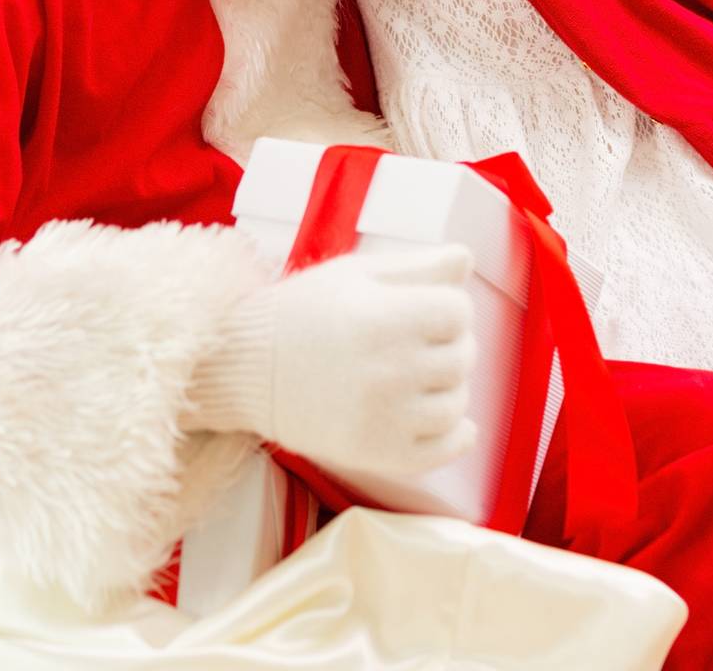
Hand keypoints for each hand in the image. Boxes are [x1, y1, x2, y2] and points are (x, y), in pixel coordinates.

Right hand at [185, 246, 477, 479]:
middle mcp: (390, 370)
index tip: (424, 307)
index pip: (458, 311)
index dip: (447, 305)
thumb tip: (467, 258)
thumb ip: (415, 266)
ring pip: (457, 402)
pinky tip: (442, 417)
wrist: (246, 369)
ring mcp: (386, 418)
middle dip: (448, 343)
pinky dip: (455, 434)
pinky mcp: (379, 454)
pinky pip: (444, 448)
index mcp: (384, 318)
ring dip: (447, 385)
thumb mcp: (354, 274)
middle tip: (416, 340)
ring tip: (416, 374)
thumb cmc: (302, 312)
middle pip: (463, 356)